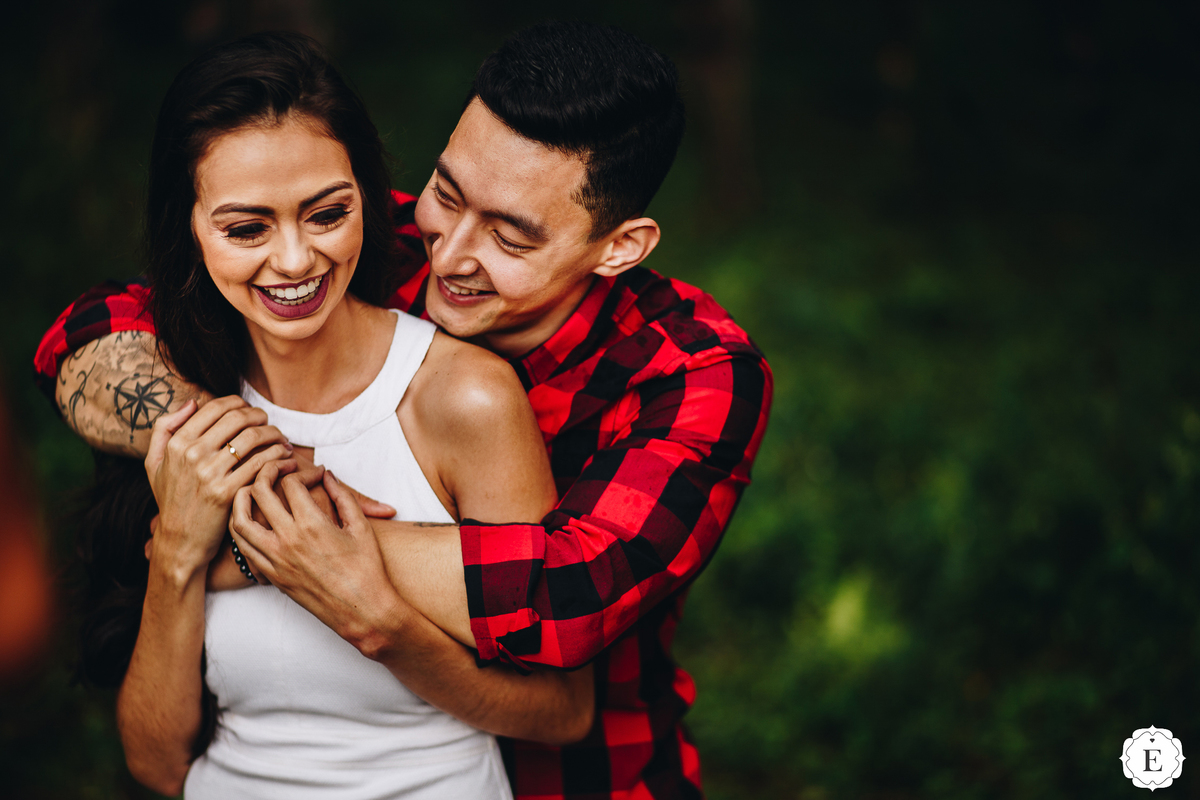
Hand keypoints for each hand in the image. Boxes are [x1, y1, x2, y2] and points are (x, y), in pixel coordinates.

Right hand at [145, 396, 295, 574]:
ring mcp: (210, 473)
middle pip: (238, 418)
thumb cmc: (171, 499)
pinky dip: (279, 456)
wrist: (180, 540)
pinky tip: (286, 457)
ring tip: (281, 438)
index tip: (249, 410)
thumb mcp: (155, 462)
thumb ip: (165, 428)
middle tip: (269, 422)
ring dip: (274, 433)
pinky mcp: (227, 492)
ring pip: (253, 437)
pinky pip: (261, 463)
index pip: (216, 407)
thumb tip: (192, 403)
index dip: (239, 402)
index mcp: (177, 443)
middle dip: (260, 415)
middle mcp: (192, 455)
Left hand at [229, 465, 405, 654]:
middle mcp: (288, 540)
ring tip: (254, 488)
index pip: (292, 483)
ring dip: (242, 497)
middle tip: (280, 468)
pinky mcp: (272, 576)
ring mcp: (275, 560)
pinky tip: (251, 519)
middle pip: (260, 492)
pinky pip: (243, 547)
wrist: (363, 611)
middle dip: (268, 471)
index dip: (305, 472)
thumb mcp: (360, 526)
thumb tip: (328, 476)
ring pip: (239, 520)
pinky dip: (241, 527)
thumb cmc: (367, 569)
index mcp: (312, 525)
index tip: (317, 474)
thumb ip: (342, 496)